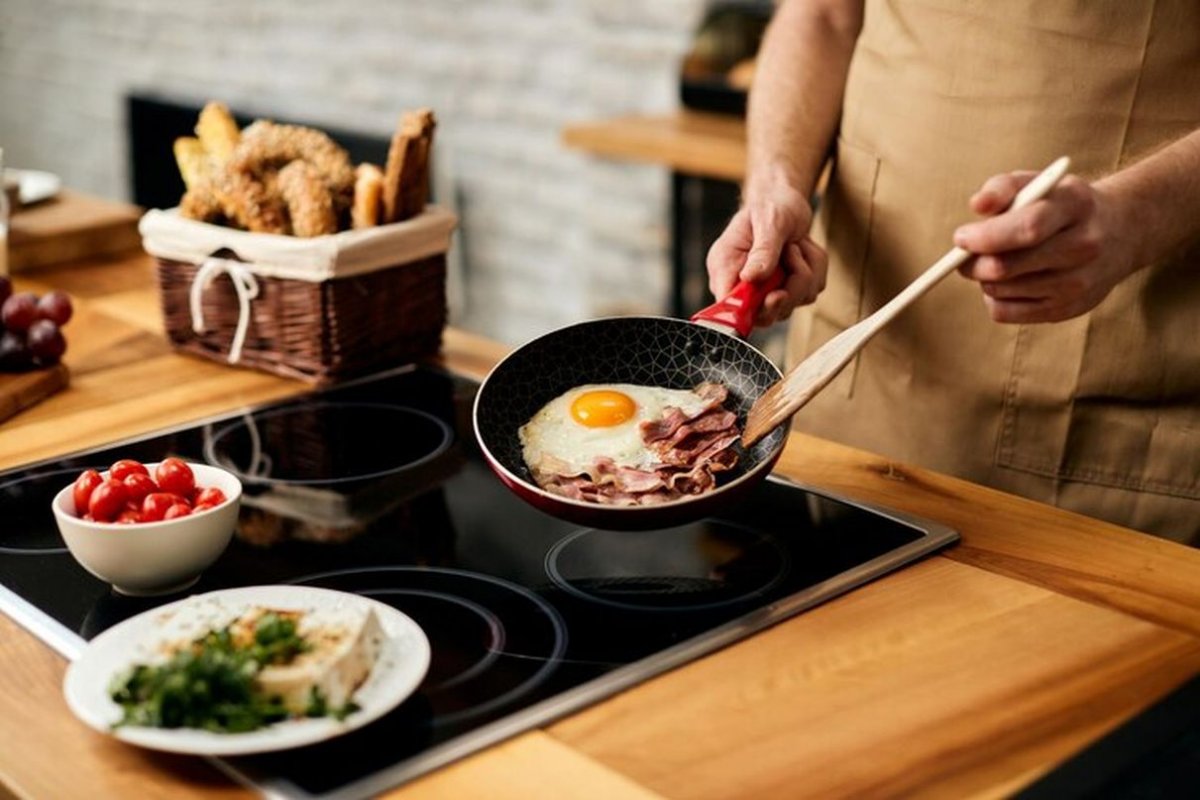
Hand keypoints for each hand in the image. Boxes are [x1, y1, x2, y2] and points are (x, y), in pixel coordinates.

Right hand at [706, 179, 827, 327]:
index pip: (729, 305)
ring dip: (805, 273)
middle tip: (793, 254)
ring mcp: (765, 291)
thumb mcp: (768, 221)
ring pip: (792, 304)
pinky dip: (814, 270)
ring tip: (796, 246)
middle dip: (789, 288)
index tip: (776, 295)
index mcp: (725, 267)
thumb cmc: (772, 206)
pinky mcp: (787, 291)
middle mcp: (741, 284)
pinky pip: (809, 294)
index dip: (752, 309)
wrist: (787, 201)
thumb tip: (750, 278)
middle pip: (764, 314)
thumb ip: (762, 251)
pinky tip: (803, 251)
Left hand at [953, 171, 1140, 322]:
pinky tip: (1006, 282)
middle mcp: (1083, 245)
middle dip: (973, 262)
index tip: (961, 237)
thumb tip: (977, 206)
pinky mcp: (1067, 309)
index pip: (1026, 228)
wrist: (1120, 232)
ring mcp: (1078, 282)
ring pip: (1001, 291)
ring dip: (984, 278)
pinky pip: (1005, 312)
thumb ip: (1002, 187)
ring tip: (994, 262)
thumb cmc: (1061, 204)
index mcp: (1075, 205)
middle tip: (964, 254)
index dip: (985, 237)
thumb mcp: (1038, 183)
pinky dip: (993, 298)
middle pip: (1007, 266)